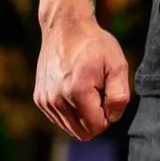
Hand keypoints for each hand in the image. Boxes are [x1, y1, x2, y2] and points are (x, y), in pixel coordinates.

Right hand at [34, 16, 130, 139]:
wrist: (66, 27)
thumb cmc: (95, 44)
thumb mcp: (117, 64)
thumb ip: (119, 96)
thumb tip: (112, 119)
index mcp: (77, 91)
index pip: (97, 127)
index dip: (108, 114)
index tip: (108, 94)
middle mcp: (56, 99)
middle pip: (82, 133)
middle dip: (95, 118)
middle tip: (99, 92)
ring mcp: (45, 101)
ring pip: (70, 128)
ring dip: (82, 115)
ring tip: (87, 89)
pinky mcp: (40, 99)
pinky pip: (59, 119)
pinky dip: (70, 110)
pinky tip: (74, 89)